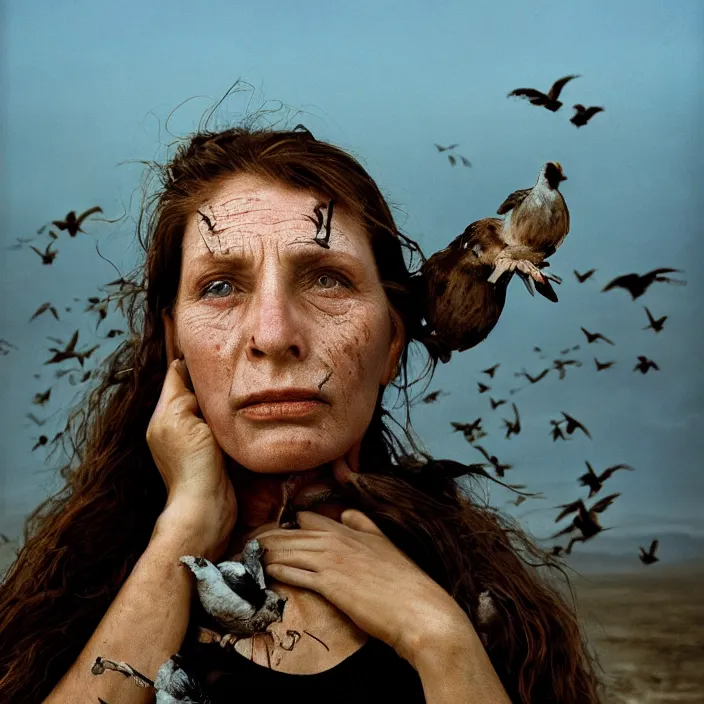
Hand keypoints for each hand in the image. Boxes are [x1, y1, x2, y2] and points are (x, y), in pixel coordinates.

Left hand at [147, 313, 237, 550]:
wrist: (205, 508)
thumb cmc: (193, 465)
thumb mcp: (182, 419)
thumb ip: (181, 391)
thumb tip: (182, 367)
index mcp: (165, 412)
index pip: (174, 369)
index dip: (179, 344)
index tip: (177, 316)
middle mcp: (175, 422)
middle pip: (190, 382)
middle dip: (202, 362)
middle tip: (216, 334)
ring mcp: (194, 437)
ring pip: (208, 398)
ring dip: (218, 383)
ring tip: (235, 360)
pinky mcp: (212, 450)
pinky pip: (219, 417)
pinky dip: (228, 405)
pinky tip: (243, 396)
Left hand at [254, 489, 472, 669]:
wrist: (419, 610)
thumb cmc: (404, 582)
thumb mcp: (385, 545)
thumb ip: (365, 527)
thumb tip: (346, 513)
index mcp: (351, 530)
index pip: (308, 518)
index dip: (288, 525)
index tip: (270, 532)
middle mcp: (338, 540)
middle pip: (292, 532)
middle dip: (267, 537)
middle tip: (246, 543)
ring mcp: (333, 561)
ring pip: (290, 550)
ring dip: (266, 553)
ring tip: (246, 556)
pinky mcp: (331, 584)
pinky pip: (296, 573)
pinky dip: (279, 571)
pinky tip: (265, 572)